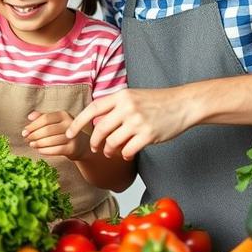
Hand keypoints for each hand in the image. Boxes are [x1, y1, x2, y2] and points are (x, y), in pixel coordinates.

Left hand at [22, 110, 89, 158]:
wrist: (79, 144)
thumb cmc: (62, 131)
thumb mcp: (54, 121)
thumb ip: (42, 117)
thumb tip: (29, 117)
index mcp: (63, 115)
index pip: (45, 118)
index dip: (33, 125)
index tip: (24, 131)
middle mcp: (69, 124)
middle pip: (47, 130)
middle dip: (34, 135)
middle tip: (26, 139)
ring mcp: (72, 137)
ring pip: (50, 141)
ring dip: (38, 143)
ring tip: (31, 144)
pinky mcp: (72, 148)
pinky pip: (55, 150)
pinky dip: (44, 150)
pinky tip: (39, 150)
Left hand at [65, 88, 195, 159]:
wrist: (183, 104)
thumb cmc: (157, 102)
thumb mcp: (132, 96)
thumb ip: (115, 107)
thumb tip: (95, 123)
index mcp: (121, 96)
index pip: (92, 109)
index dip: (77, 123)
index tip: (68, 133)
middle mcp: (127, 108)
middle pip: (99, 130)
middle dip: (94, 142)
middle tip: (96, 149)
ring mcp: (137, 122)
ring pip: (112, 142)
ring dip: (109, 151)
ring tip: (111, 152)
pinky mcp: (148, 135)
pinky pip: (128, 150)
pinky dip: (125, 155)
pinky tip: (127, 154)